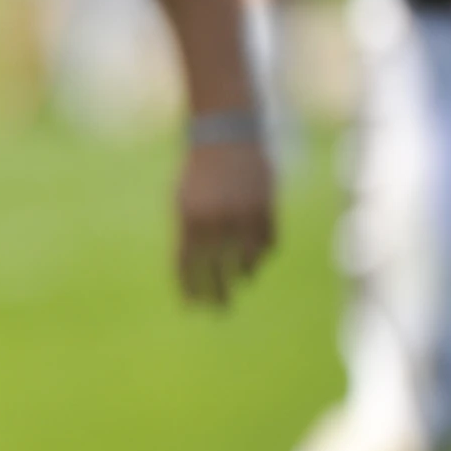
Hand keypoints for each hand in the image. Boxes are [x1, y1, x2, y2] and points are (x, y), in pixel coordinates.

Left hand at [176, 139, 274, 306]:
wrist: (226, 139)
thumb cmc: (199, 175)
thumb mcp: (183, 203)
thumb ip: (187, 236)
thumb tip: (191, 274)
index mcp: (188, 219)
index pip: (187, 265)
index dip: (190, 289)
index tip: (192, 307)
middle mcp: (215, 221)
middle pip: (217, 271)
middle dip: (217, 294)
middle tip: (219, 311)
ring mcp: (243, 217)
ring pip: (247, 262)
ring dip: (242, 275)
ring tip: (239, 281)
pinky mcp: (267, 210)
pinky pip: (267, 246)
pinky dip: (261, 255)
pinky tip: (255, 261)